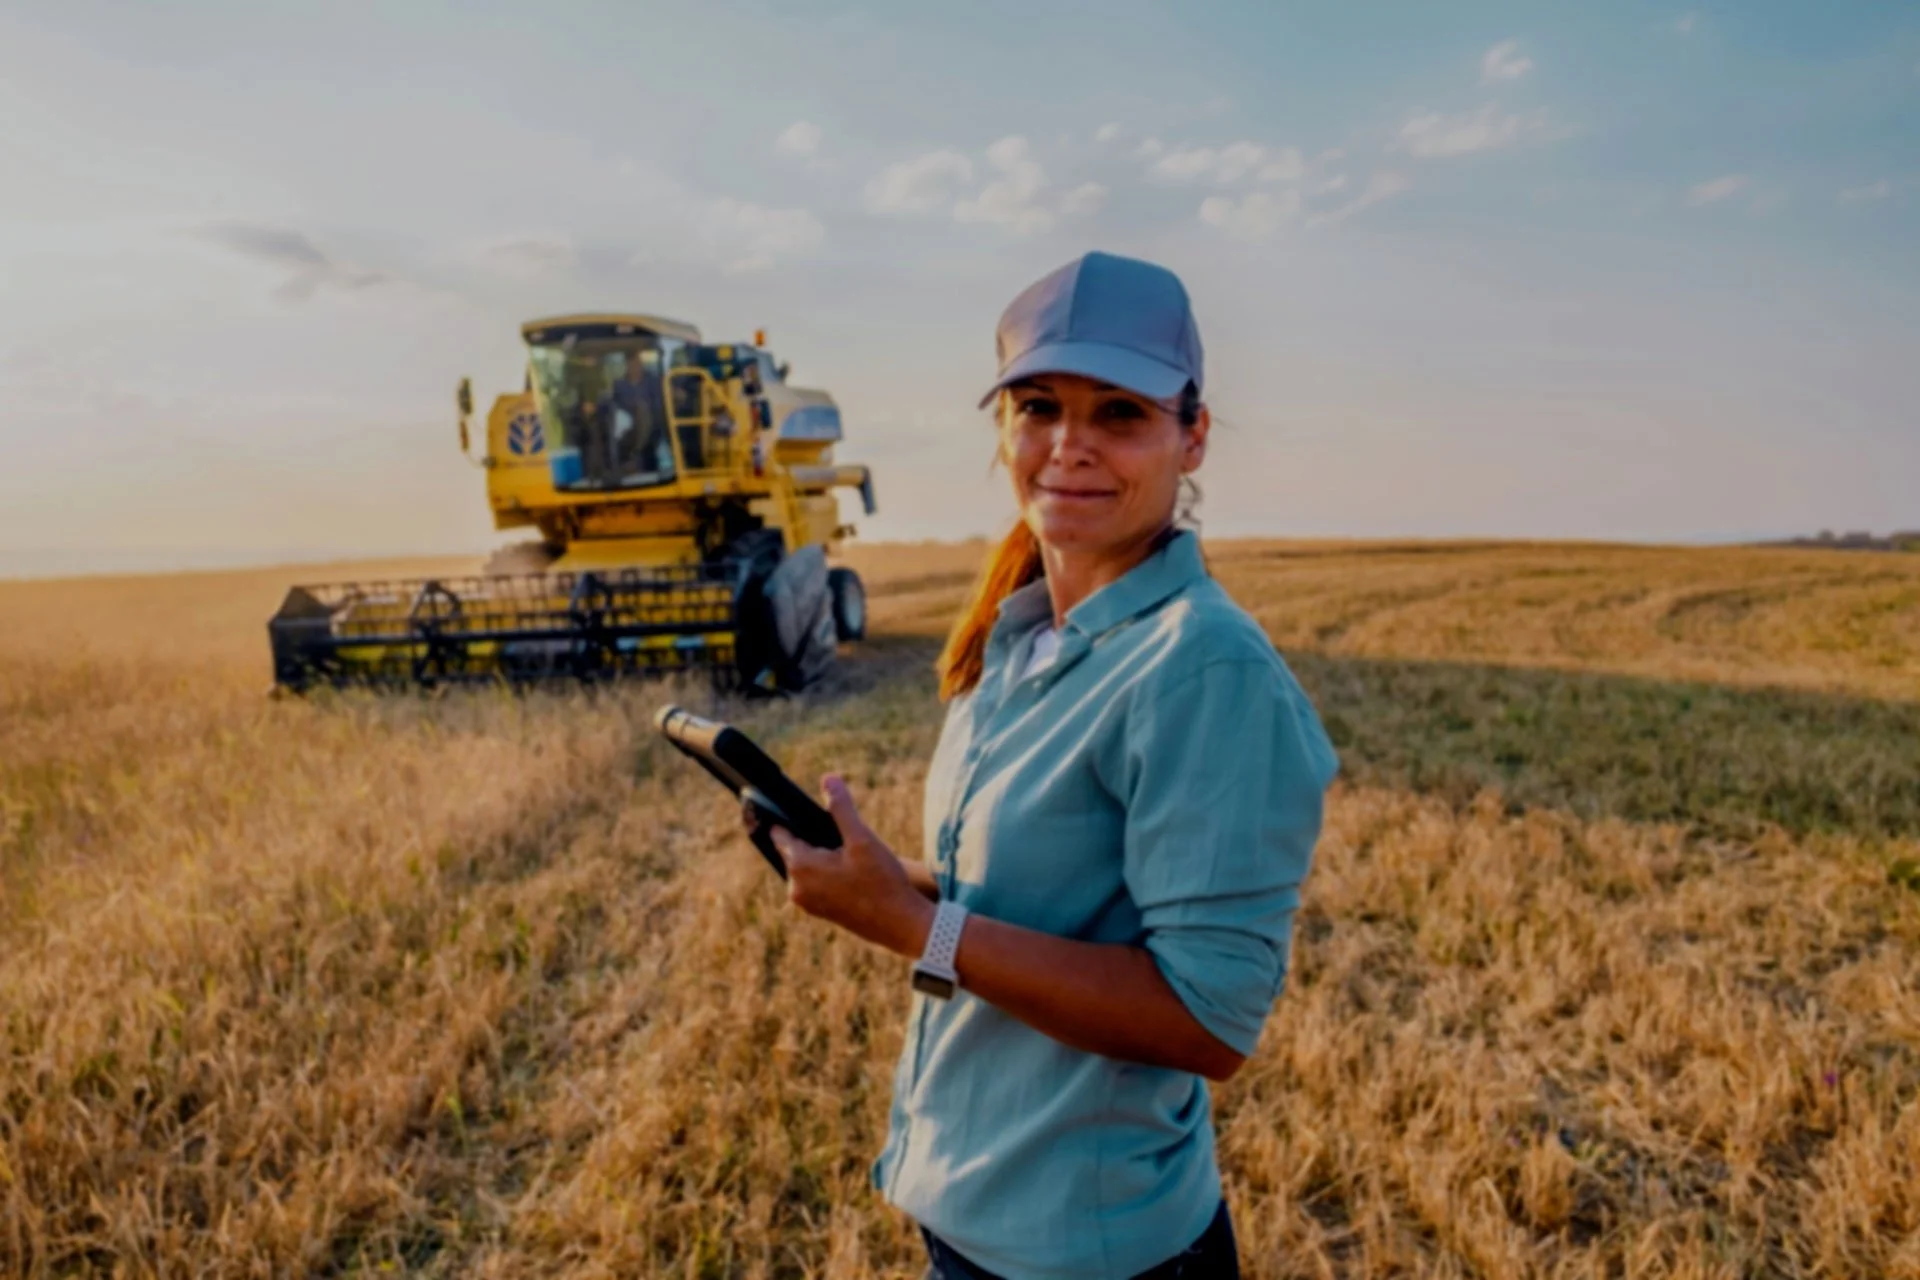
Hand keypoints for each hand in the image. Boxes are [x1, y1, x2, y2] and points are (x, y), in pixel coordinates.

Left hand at [746, 774, 933, 958]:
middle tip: (838, 830)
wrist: (901, 924)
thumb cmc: (882, 880)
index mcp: (801, 868)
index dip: (786, 817)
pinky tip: (851, 867)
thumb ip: (841, 808)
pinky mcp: (820, 912)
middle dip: (811, 837)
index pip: (781, 834)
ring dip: (820, 854)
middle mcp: (797, 888)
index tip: (788, 805)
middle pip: (794, 850)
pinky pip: (815, 882)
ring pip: (806, 866)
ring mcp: (807, 903)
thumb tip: (828, 779)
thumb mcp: (862, 839)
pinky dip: (826, 871)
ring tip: (848, 848)